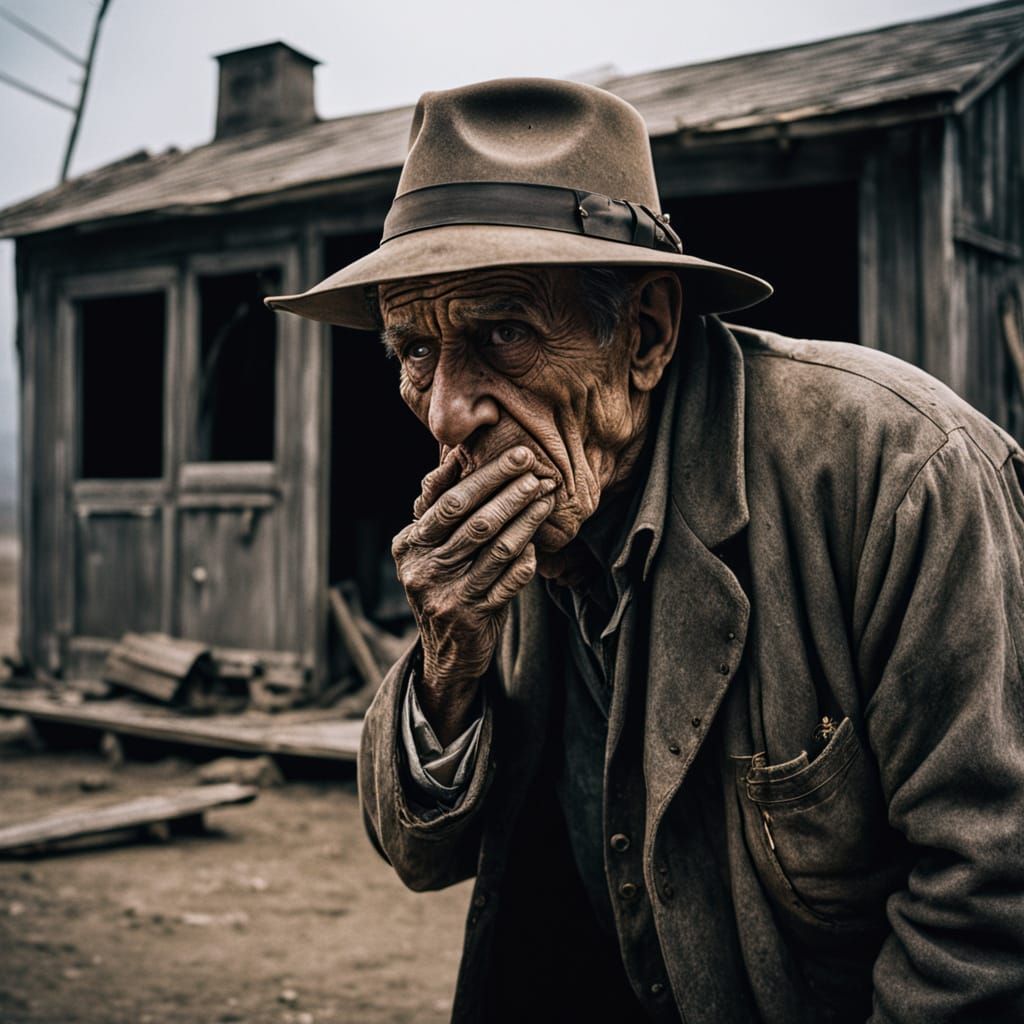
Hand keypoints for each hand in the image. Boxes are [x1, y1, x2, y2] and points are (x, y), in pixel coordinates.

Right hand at [392, 445, 555, 742]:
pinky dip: (525, 559)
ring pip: (496, 548)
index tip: (518, 456)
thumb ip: (437, 504)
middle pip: (476, 522)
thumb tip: (452, 457)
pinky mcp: (471, 617)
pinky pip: (509, 581)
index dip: (486, 476)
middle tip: (537, 472)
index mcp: (409, 545)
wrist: (444, 653)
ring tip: (545, 499)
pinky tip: (537, 544)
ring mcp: (446, 594)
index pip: (450, 501)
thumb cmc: (443, 585)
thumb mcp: (429, 548)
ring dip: (526, 519)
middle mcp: (422, 569)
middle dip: (510, 492)